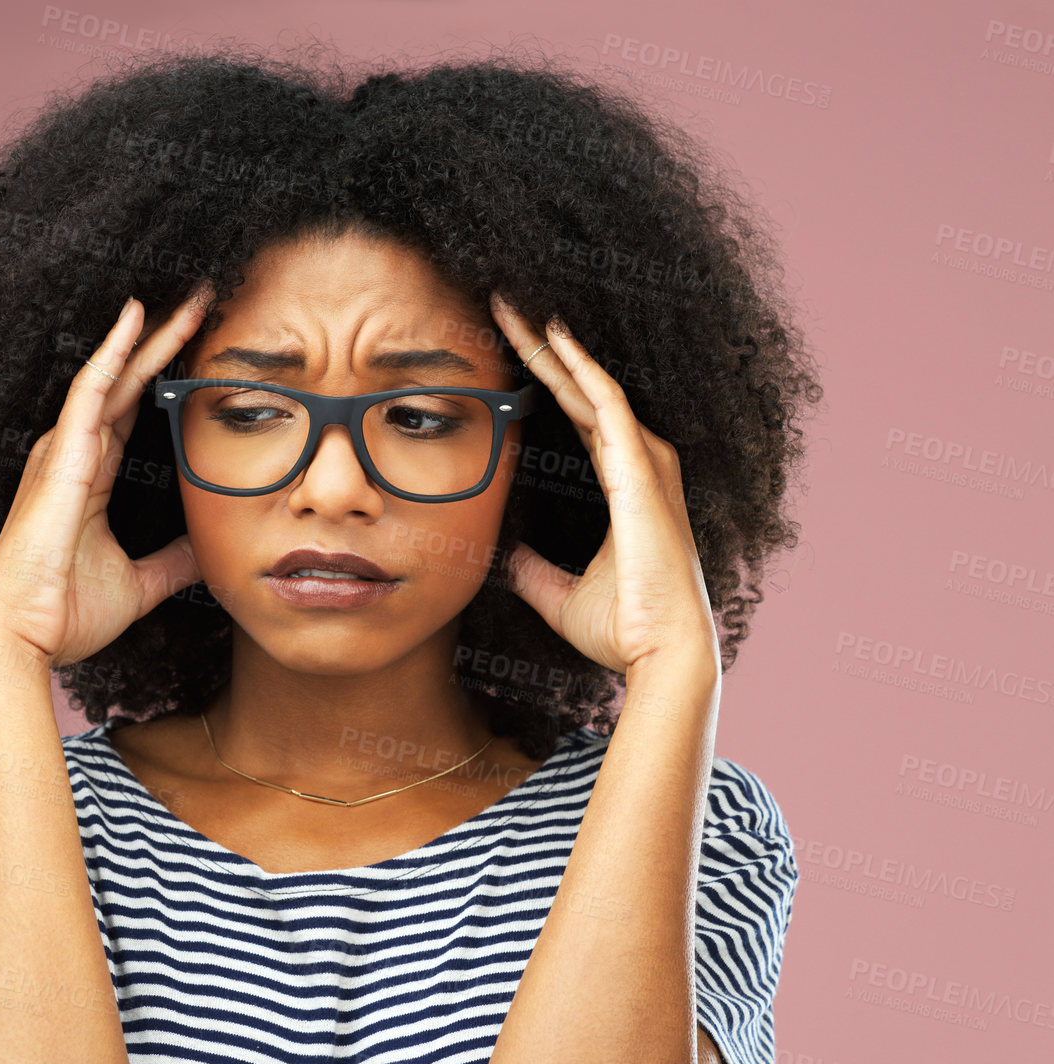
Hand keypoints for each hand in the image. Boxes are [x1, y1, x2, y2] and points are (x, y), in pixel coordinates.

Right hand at [0, 281, 216, 671]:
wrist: (25, 641)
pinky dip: (112, 353)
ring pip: (112, 377)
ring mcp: (63, 453)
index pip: (133, 411)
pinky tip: (136, 317)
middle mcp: (74, 456)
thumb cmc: (67, 614)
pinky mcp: (60, 460)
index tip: (206, 347)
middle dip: (164, 343)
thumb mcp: (141, 584)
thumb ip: (173, 561)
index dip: (165, 377)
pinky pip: (88, 393)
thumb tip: (209, 548)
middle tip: (204, 300)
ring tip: (187, 298)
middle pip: (126, 384)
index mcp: (89, 479)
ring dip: (148, 336)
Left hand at [489, 292, 719, 680]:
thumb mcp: (560, 597)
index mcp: (624, 489)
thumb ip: (534, 572)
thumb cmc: (624, 630)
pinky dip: (583, 367)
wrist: (659, 654)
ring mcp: (644, 466)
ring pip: (593, 386)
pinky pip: (609, 405)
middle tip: (503, 310)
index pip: (578, 419)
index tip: (507, 354)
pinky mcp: (641, 472)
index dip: (546, 384)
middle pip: (584, 392)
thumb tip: (504, 558)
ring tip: (519, 309)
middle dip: (544, 352)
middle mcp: (638, 467)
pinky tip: (555, 336)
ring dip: (556, 347)